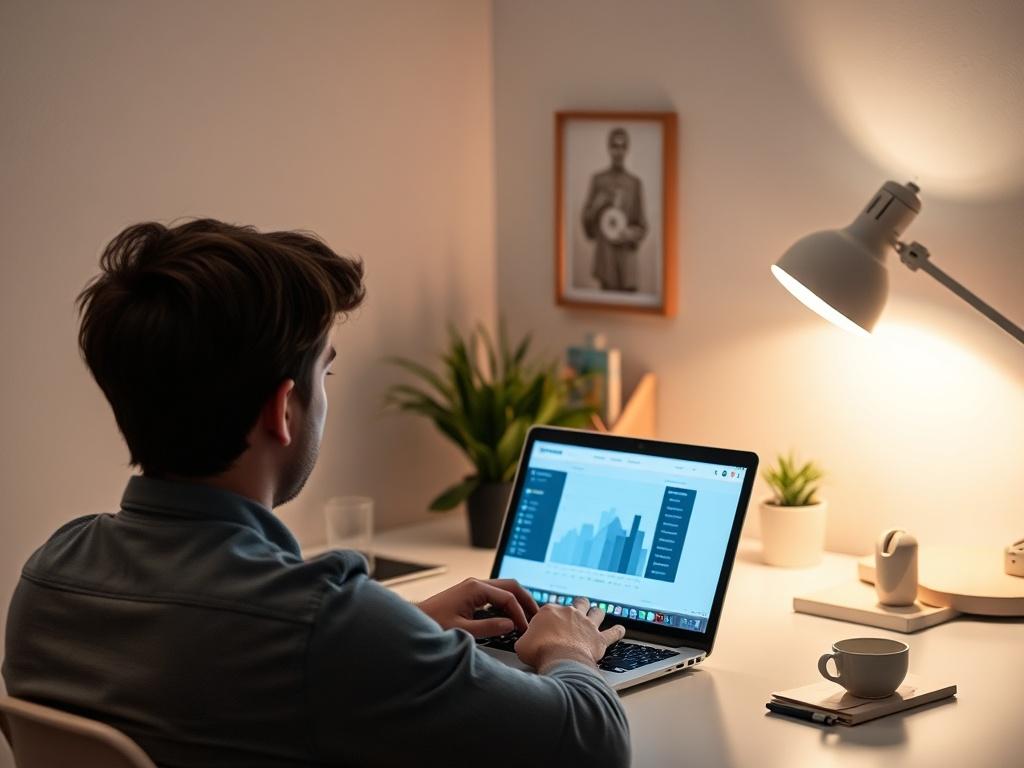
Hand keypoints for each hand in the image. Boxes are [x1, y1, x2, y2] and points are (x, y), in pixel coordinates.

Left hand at [417, 578, 538, 637]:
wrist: (413, 623)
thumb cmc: (432, 624)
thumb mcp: (462, 630)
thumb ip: (488, 628)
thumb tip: (511, 625)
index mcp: (475, 588)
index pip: (508, 597)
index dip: (520, 614)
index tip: (525, 630)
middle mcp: (475, 584)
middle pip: (510, 586)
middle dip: (526, 600)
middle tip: (537, 616)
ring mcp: (473, 588)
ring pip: (504, 589)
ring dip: (517, 601)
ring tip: (527, 617)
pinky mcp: (470, 595)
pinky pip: (495, 595)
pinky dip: (506, 604)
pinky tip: (510, 617)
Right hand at [514, 596, 624, 671]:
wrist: (560, 660)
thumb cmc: (540, 652)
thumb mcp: (522, 644)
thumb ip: (525, 640)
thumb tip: (525, 643)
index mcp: (550, 611)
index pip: (552, 610)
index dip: (551, 618)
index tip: (549, 625)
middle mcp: (570, 613)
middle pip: (578, 603)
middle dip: (579, 605)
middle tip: (578, 609)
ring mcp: (586, 624)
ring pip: (596, 611)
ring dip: (597, 613)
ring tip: (599, 613)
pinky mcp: (598, 638)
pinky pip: (613, 632)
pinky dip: (617, 631)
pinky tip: (620, 629)